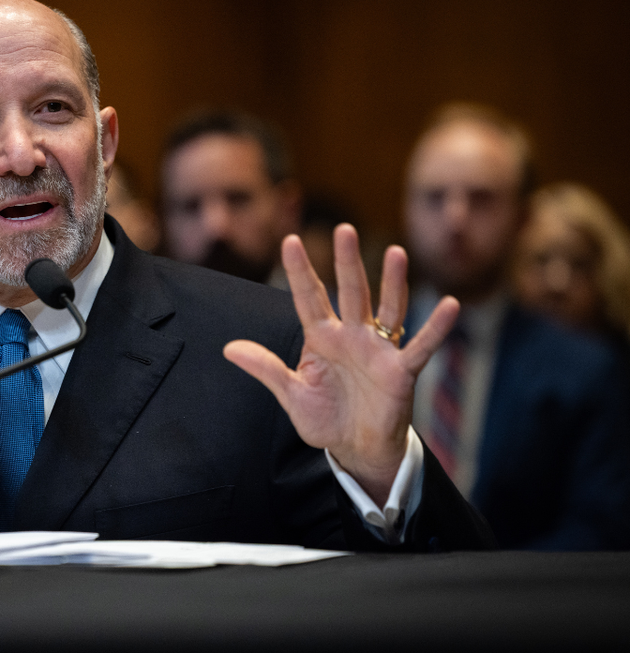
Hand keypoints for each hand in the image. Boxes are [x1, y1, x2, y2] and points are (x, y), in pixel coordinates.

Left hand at [223, 224, 457, 503]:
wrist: (356, 450)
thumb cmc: (326, 418)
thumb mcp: (291, 393)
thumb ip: (265, 368)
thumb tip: (228, 348)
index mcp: (321, 338)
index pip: (308, 298)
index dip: (300, 271)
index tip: (289, 240)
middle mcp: (351, 335)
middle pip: (350, 292)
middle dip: (346, 262)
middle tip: (342, 228)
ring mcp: (378, 350)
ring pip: (387, 308)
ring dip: (392, 282)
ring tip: (396, 252)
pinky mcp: (401, 371)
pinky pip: (420, 346)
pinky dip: (436, 328)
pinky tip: (449, 305)